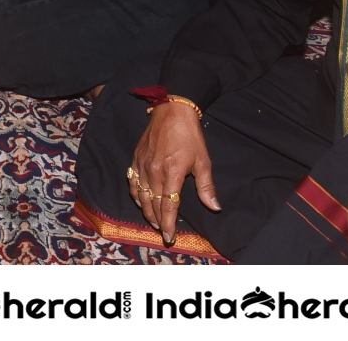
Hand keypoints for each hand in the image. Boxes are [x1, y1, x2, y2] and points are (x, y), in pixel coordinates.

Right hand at [128, 100, 219, 245]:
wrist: (171, 111)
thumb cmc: (190, 136)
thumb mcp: (203, 161)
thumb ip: (206, 186)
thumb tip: (214, 207)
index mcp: (171, 173)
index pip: (168, 206)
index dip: (168, 224)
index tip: (170, 236)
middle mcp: (153, 171)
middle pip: (153, 204)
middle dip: (157, 221)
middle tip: (163, 233)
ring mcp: (142, 165)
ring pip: (141, 195)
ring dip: (146, 210)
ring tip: (153, 221)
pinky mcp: (136, 158)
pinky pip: (133, 181)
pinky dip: (136, 194)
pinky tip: (141, 200)